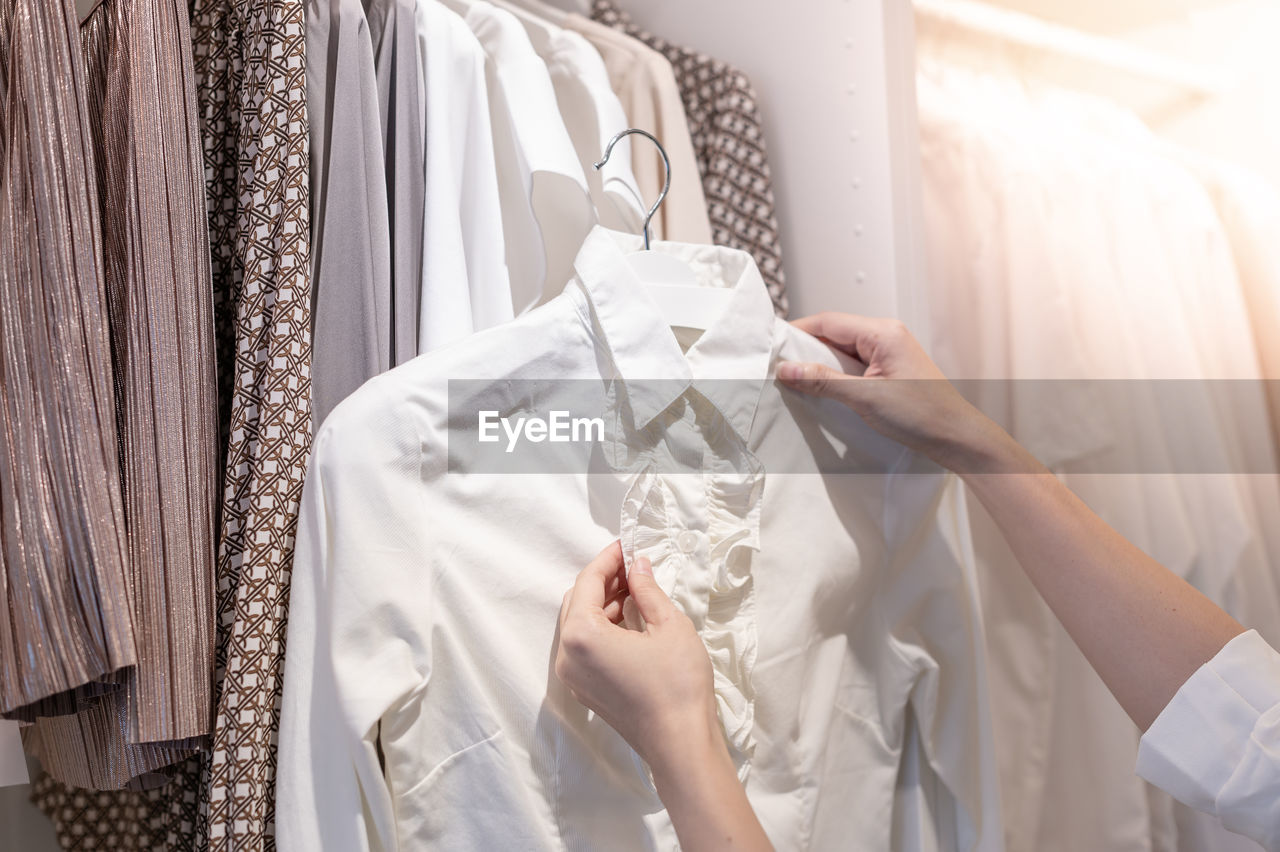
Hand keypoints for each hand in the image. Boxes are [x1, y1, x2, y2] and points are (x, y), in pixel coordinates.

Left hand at [554, 541, 721, 775]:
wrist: (679, 743)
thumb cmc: (677, 683)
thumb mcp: (669, 625)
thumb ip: (647, 589)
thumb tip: (638, 565)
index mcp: (581, 635)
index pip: (587, 582)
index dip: (608, 559)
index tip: (627, 545)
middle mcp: (567, 655)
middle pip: (577, 602)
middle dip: (603, 580)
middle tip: (633, 566)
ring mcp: (573, 677)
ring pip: (579, 625)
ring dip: (603, 604)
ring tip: (636, 590)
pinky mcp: (585, 690)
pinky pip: (584, 648)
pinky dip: (602, 628)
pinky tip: (630, 621)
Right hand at [777, 313, 1017, 471]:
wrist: (956, 438)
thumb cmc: (921, 415)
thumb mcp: (864, 397)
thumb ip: (823, 380)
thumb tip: (785, 368)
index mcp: (882, 332)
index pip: (828, 321)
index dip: (797, 332)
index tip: (772, 346)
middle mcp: (886, 335)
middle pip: (833, 333)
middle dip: (806, 349)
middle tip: (779, 367)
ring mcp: (889, 352)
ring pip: (842, 351)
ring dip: (820, 364)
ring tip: (796, 380)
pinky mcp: (889, 370)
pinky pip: (854, 365)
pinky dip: (836, 375)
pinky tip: (823, 390)